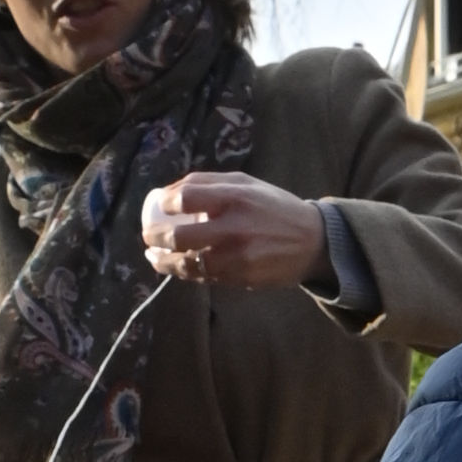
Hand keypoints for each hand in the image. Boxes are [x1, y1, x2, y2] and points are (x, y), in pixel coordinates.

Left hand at [146, 171, 327, 290]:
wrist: (313, 242)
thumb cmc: (274, 207)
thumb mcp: (246, 183)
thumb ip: (207, 183)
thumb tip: (168, 193)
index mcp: (235, 197)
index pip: (186, 198)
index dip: (165, 203)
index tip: (160, 206)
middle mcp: (235, 227)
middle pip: (180, 237)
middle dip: (156, 238)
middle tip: (148, 236)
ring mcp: (238, 257)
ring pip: (188, 264)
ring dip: (165, 262)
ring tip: (155, 257)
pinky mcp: (242, 278)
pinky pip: (206, 277)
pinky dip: (188, 272)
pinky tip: (179, 266)